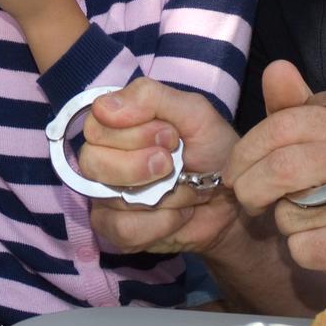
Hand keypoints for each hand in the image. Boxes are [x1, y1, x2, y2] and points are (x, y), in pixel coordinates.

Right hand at [81, 78, 242, 256]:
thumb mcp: (195, 114)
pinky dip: (160, 223)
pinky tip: (178, 214)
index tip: (170, 135)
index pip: (95, 124)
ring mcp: (105, 195)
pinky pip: (122, 228)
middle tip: (172, 163)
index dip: (133, 132)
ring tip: (182, 188)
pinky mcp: (115, 228)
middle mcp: (104, 156)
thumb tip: (105, 107)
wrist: (233, 200)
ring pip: (109, 196)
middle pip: (91, 160)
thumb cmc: (213, 151)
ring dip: (160, 195)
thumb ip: (152, 97)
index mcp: (116, 124)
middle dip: (140, 165)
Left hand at [226, 61, 325, 277]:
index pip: (285, 124)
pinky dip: (296, 247)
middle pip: (284, 167)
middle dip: (249, 185)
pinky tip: (315, 240)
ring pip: (291, 211)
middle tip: (244, 194)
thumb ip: (292, 104)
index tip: (235, 167)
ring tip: (294, 215)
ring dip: (279, 218)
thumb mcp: (317, 133)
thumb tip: (277, 69)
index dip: (248, 148)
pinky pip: (303, 246)